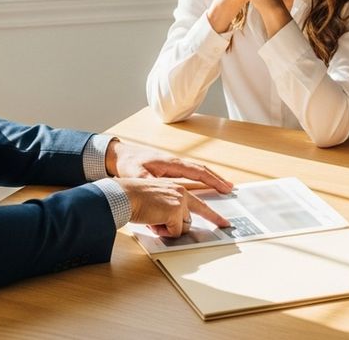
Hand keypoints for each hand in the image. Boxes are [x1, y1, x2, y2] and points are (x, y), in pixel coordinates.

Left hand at [105, 140, 232, 193]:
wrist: (118, 155)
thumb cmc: (127, 164)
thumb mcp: (137, 175)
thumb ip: (151, 183)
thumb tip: (163, 192)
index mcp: (171, 163)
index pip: (197, 171)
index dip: (212, 180)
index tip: (224, 187)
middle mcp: (174, 163)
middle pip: (201, 170)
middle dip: (216, 179)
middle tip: (230, 189)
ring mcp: (172, 166)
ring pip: (196, 172)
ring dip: (210, 178)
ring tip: (222, 187)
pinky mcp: (168, 170)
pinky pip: (189, 174)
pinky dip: (199, 179)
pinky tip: (202, 185)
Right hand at [115, 178, 230, 236]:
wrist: (124, 196)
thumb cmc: (134, 200)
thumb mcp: (156, 204)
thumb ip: (169, 212)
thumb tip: (176, 228)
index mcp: (177, 188)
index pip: (200, 203)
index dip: (214, 215)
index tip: (226, 224)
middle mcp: (182, 192)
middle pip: (189, 220)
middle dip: (177, 228)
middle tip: (207, 225)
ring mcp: (180, 201)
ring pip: (182, 227)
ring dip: (166, 229)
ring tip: (152, 220)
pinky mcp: (176, 210)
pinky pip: (174, 232)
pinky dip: (162, 232)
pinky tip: (152, 221)